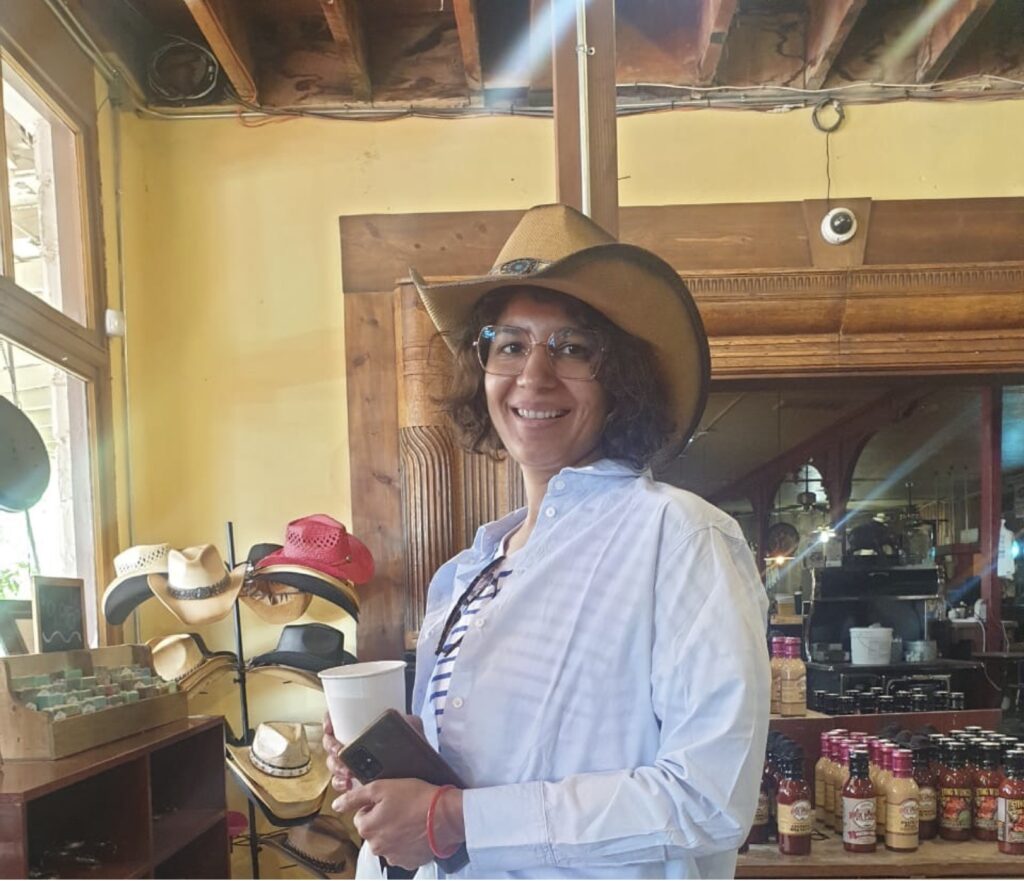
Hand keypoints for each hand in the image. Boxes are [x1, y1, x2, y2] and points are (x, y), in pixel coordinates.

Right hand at [323, 712, 424, 793]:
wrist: (421, 771)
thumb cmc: (414, 748)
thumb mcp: (412, 731)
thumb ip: (409, 722)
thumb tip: (404, 719)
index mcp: (362, 727)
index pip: (338, 719)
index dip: (329, 720)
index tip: (330, 727)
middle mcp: (354, 743)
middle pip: (331, 743)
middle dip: (332, 748)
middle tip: (340, 752)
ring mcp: (353, 762)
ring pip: (333, 763)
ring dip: (336, 767)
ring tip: (348, 772)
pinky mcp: (355, 779)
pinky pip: (340, 781)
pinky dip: (340, 783)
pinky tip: (349, 785)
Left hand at [333, 778, 464, 870]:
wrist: (444, 815)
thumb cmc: (415, 798)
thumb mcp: (382, 787)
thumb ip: (355, 797)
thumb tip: (336, 805)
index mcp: (367, 828)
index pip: (361, 816)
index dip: (374, 806)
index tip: (389, 800)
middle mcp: (376, 847)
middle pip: (373, 831)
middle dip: (383, 821)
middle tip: (401, 808)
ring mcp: (393, 857)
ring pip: (387, 842)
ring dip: (394, 833)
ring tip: (411, 819)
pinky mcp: (409, 862)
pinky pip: (402, 852)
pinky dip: (406, 843)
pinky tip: (416, 832)